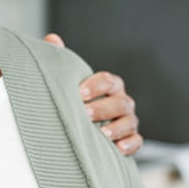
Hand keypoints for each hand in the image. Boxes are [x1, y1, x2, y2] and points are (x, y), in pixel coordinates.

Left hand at [43, 33, 142, 156]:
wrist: (82, 125)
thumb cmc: (76, 99)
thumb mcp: (69, 80)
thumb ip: (62, 60)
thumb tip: (52, 39)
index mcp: (110, 85)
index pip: (108, 80)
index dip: (96, 85)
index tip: (79, 92)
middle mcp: (122, 101)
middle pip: (120, 102)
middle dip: (103, 108)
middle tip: (85, 113)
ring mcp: (128, 121)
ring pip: (130, 122)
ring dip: (117, 128)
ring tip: (102, 133)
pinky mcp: (130, 140)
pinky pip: (137, 142)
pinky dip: (129, 145)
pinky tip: (117, 148)